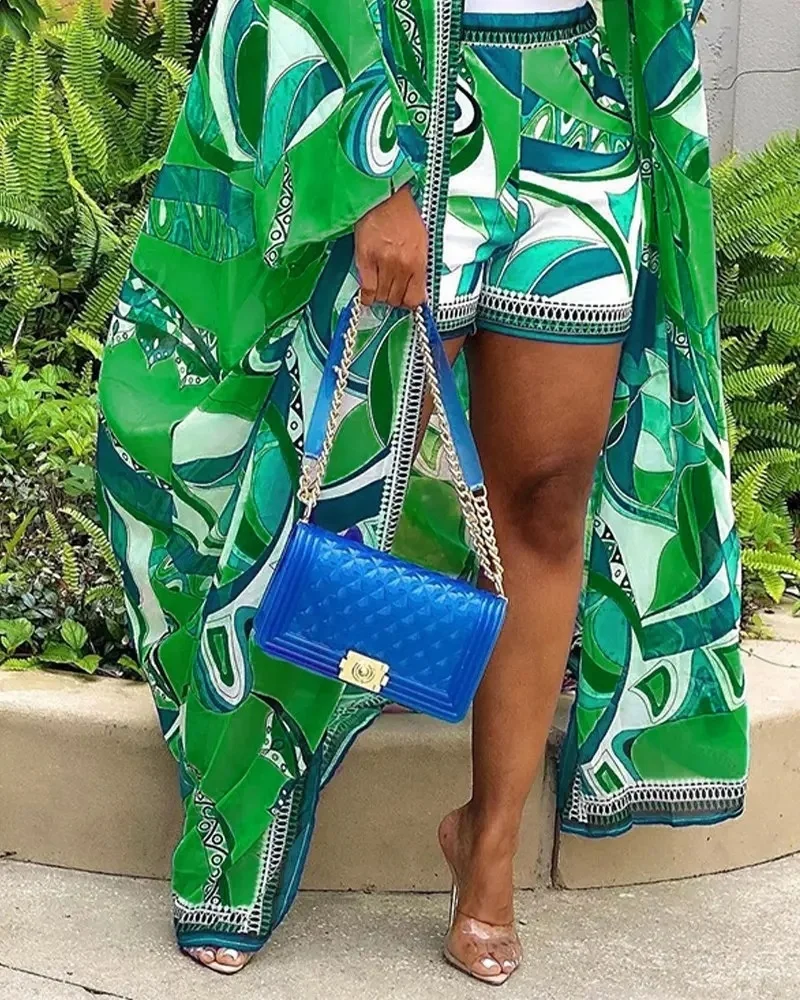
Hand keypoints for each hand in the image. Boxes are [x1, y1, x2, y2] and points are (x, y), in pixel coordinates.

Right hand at [355, 185, 427, 308]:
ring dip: (381, 296)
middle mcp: (402, 265)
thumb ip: (419, 266)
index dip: (410, 303)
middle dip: (394, 298)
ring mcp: (384, 263)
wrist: (384, 195)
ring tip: (380, 286)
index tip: (406, 300)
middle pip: (397, 300)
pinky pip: (367, 290)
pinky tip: (368, 292)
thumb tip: (417, 287)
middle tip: (392, 290)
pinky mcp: (366, 259)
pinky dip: (367, 296)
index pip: (416, 298)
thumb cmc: (402, 213)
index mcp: (419, 260)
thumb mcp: (421, 241)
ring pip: (382, 297)